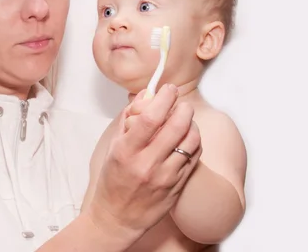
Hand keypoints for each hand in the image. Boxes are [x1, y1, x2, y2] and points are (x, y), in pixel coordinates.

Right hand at [85, 84, 201, 243]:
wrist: (117, 219)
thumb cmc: (113, 180)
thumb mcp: (114, 147)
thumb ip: (130, 118)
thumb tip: (147, 94)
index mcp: (127, 152)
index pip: (151, 118)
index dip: (164, 98)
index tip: (168, 89)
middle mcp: (147, 164)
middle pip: (177, 126)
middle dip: (183, 108)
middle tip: (181, 103)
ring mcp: (165, 177)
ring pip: (191, 141)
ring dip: (192, 124)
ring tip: (185, 122)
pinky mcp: (178, 186)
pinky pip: (195, 157)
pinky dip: (194, 142)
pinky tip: (186, 139)